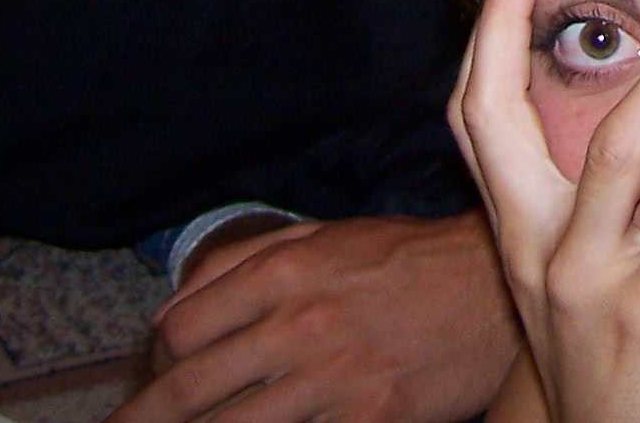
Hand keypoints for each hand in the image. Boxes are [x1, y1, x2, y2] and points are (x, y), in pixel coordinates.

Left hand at [112, 213, 515, 422]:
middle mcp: (299, 325)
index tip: (153, 379)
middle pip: (189, 389)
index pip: (181, 330)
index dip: (156, 362)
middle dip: (144, 419)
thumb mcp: (327, 235)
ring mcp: (332, 380)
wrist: (496, 288)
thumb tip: (175, 309)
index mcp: (286, 271)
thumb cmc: (408, 260)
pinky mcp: (367, 420)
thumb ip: (245, 264)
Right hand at [449, 0, 639, 422]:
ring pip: (616, 154)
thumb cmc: (630, 354)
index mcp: (522, 226)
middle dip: (538, 31)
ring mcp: (586, 282)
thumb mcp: (593, 268)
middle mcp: (538, 245)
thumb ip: (612, 189)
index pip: (478, 113)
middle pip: (506, 119)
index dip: (491, 30)